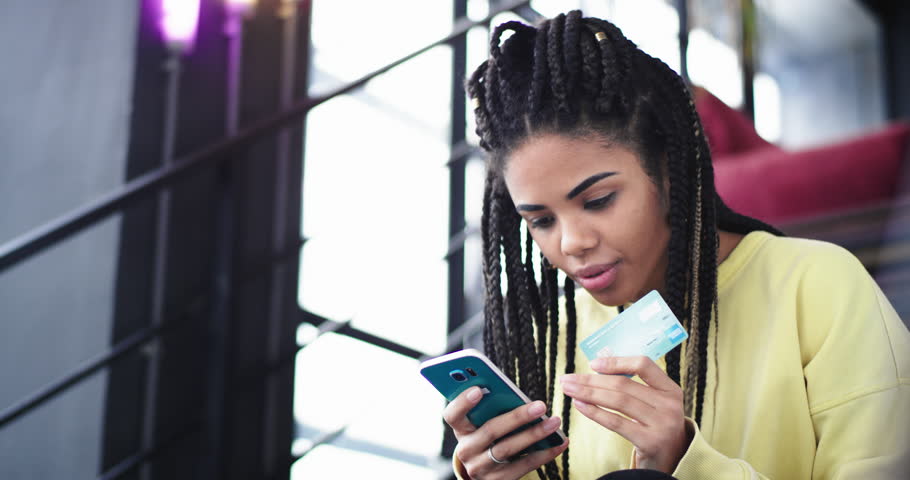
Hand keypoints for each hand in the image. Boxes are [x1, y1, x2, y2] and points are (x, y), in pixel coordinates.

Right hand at [442, 386, 568, 478]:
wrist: (485, 472)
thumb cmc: (489, 436)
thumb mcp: (483, 423)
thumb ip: (491, 409)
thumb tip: (516, 395)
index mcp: (461, 429)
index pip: (452, 415)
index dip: (463, 402)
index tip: (478, 389)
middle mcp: (467, 449)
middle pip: (490, 430)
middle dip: (517, 417)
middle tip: (541, 406)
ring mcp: (481, 467)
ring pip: (508, 449)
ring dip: (534, 434)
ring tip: (554, 422)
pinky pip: (523, 466)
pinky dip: (544, 454)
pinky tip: (559, 443)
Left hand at [560, 356, 690, 472]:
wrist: (669, 460)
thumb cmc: (654, 426)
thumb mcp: (652, 403)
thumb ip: (633, 384)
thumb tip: (599, 361)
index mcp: (671, 389)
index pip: (643, 365)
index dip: (616, 362)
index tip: (592, 363)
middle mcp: (670, 405)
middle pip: (624, 384)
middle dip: (591, 380)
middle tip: (567, 378)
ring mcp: (662, 424)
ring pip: (618, 401)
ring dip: (588, 393)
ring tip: (569, 389)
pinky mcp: (651, 442)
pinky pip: (616, 422)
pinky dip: (595, 412)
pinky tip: (580, 405)